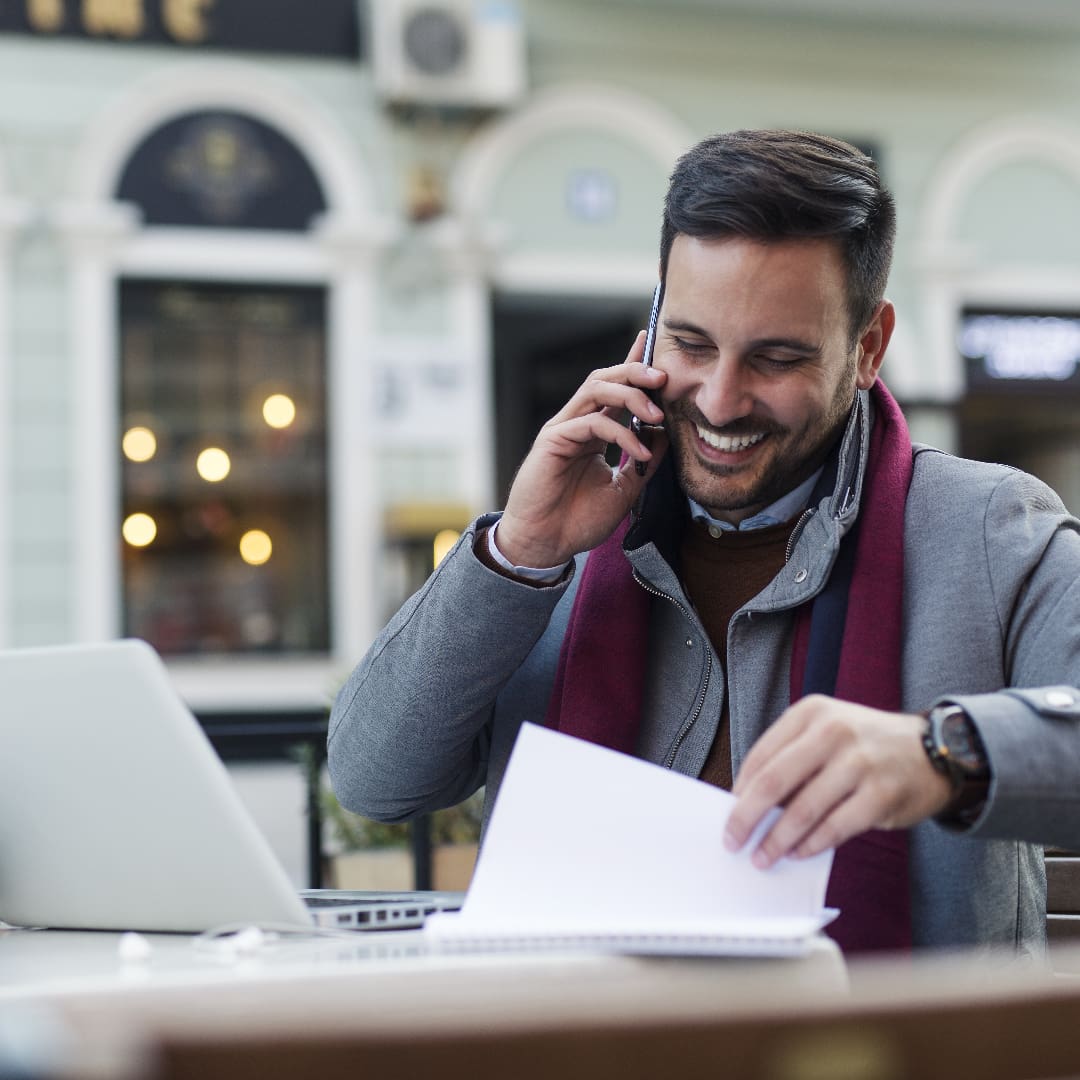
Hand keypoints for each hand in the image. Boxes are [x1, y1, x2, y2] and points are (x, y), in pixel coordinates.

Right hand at [496, 332, 668, 567]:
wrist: (547, 544)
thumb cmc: (579, 520)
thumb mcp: (624, 489)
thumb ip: (643, 462)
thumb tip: (665, 435)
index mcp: (593, 432)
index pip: (615, 390)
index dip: (632, 364)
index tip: (651, 343)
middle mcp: (578, 423)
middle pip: (606, 379)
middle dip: (636, 372)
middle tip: (665, 378)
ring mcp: (564, 428)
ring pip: (596, 389)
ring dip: (630, 394)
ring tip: (658, 413)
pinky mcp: (553, 439)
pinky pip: (592, 422)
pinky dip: (621, 433)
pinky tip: (639, 452)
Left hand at [723, 695, 953, 867]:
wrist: (935, 749)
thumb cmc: (867, 745)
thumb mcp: (826, 731)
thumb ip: (791, 758)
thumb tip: (749, 802)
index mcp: (811, 712)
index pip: (762, 754)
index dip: (740, 789)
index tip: (728, 814)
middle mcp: (833, 731)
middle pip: (774, 781)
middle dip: (747, 817)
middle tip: (733, 841)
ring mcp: (859, 762)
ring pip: (803, 809)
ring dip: (777, 840)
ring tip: (764, 856)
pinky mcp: (881, 794)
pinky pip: (835, 827)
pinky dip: (812, 844)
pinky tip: (799, 853)